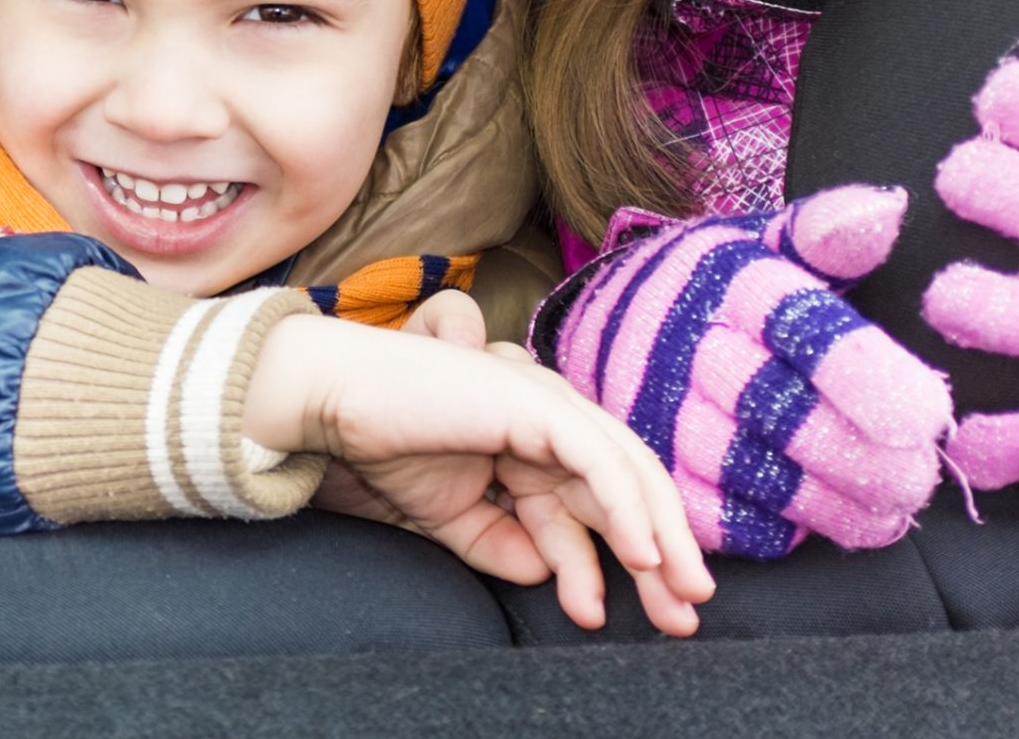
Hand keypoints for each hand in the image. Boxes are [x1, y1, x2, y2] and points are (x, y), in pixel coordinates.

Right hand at [248, 309, 714, 636]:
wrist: (334, 400)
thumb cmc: (383, 443)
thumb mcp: (451, 516)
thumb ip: (499, 544)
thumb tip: (542, 576)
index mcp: (535, 446)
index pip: (596, 508)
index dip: (625, 563)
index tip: (648, 617)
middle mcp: (554, 420)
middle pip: (628, 493)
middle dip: (664, 560)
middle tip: (684, 619)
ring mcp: (550, 406)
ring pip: (629, 476)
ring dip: (661, 540)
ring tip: (677, 598)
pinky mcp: (540, 404)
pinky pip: (601, 462)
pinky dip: (626, 509)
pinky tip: (643, 556)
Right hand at [542, 188, 949, 559]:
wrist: (606, 324)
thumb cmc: (712, 286)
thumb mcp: (761, 240)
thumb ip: (825, 231)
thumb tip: (885, 211)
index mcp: (727, 284)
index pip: (799, 328)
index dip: (863, 375)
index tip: (928, 414)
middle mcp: (685, 349)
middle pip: (778, 409)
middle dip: (858, 453)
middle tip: (919, 476)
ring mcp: (660, 414)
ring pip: (749, 470)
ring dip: (827, 502)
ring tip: (889, 511)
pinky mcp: (651, 469)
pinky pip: (712, 513)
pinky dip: (771, 528)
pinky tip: (823, 525)